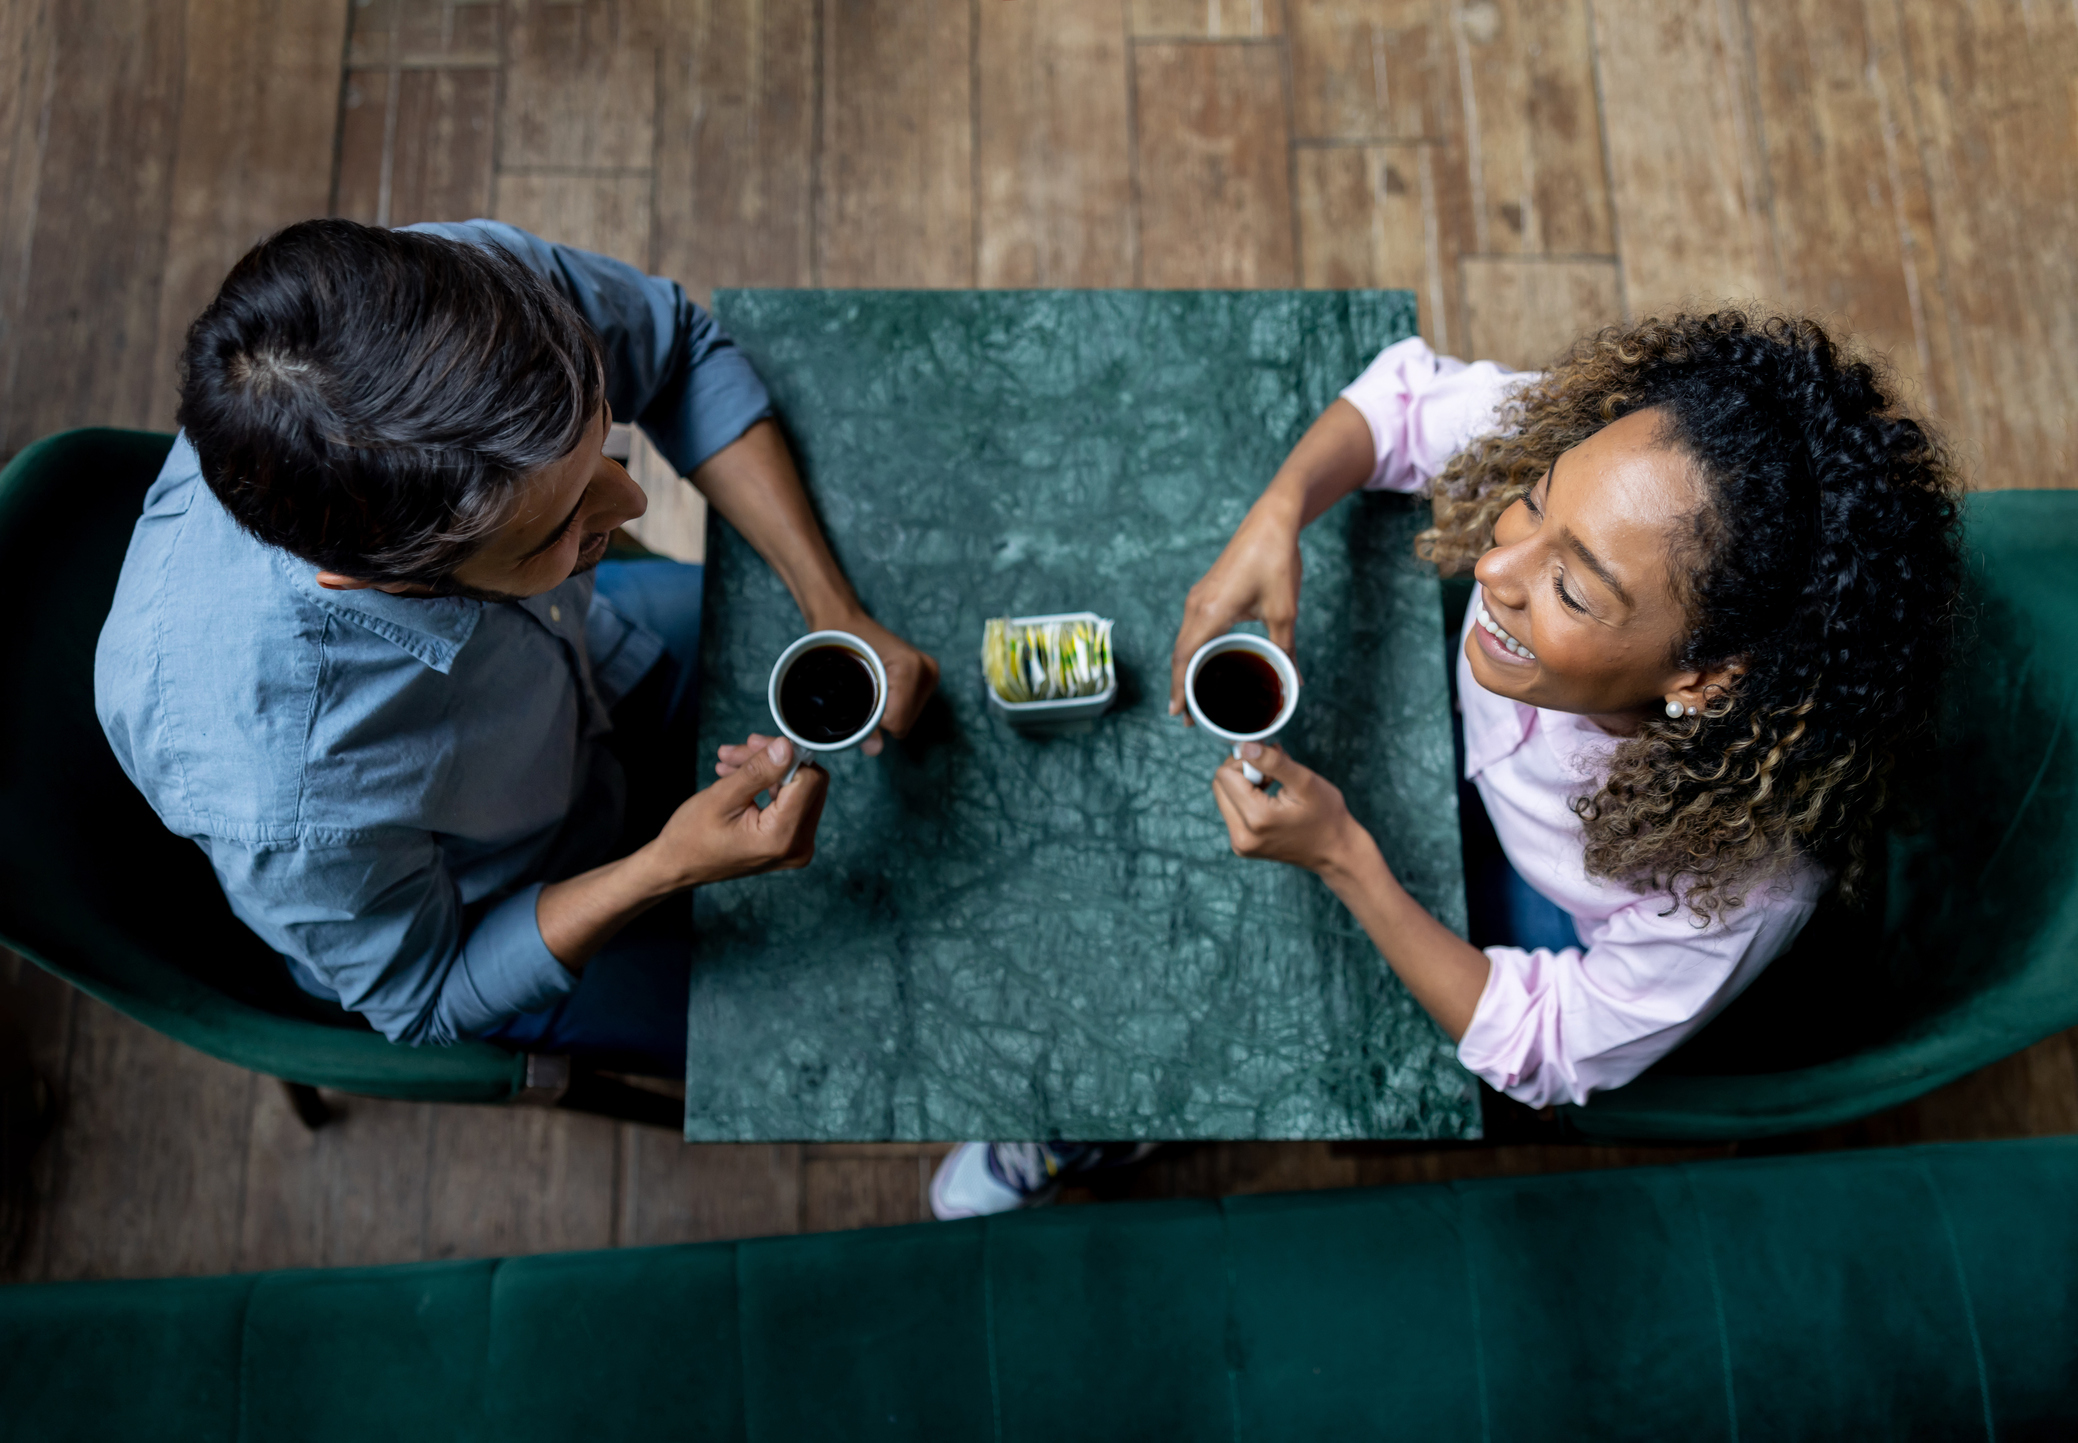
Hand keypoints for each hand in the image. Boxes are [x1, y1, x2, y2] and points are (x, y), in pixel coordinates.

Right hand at [648, 734, 827, 888]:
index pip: (808, 780)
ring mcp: (797, 847)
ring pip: (797, 789)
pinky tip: (739, 777)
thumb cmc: (691, 838)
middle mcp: (798, 846)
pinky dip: (767, 785)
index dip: (785, 755)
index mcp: (782, 837)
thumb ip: (758, 771)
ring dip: (766, 770)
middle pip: (806, 784)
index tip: (754, 744)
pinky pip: (790, 803)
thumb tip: (786, 746)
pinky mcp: (790, 843)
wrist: (678, 866)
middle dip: (773, 760)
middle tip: (737, 751)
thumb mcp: (722, 797)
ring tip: (730, 763)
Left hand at [806, 606, 939, 755]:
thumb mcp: (836, 679)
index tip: (855, 700)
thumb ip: (858, 718)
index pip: (897, 722)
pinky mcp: (927, 679)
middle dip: (879, 719)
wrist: (845, 620)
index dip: (871, 722)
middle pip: (903, 723)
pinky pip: (907, 711)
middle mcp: (927, 670)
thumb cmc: (837, 640)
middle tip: (860, 694)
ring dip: (884, 714)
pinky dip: (890, 708)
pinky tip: (879, 692)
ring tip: (868, 691)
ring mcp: (930, 674)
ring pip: (905, 720)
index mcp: (909, 667)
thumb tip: (875, 750)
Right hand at [1169, 502, 1303, 719]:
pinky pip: (1192, 629)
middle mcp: (1196, 606)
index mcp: (1210, 613)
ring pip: (1184, 642)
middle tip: (1188, 716)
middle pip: (1179, 655)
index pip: (1185, 660)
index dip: (1179, 690)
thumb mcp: (1284, 612)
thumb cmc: (1275, 561)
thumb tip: (1294, 680)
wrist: (1271, 521)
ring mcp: (1198, 598)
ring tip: (1192, 694)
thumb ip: (1285, 649)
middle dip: (1180, 686)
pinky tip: (1203, 662)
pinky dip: (1193, 651)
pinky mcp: (1205, 592)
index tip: (1179, 715)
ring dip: (1185, 669)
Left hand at [1210, 742, 1372, 876]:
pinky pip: (1231, 811)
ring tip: (1272, 789)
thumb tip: (1243, 746)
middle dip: (1242, 773)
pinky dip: (1245, 799)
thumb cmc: (1326, 816)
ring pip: (1223, 797)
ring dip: (1243, 786)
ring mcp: (1240, 844)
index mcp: (1256, 819)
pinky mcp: (1242, 846)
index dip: (1245, 762)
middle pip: (1220, 786)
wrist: (1334, 851)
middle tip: (1271, 777)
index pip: (1225, 775)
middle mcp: (1242, 836)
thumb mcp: (1304, 781)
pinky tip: (1268, 801)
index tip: (1269, 767)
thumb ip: (1272, 762)